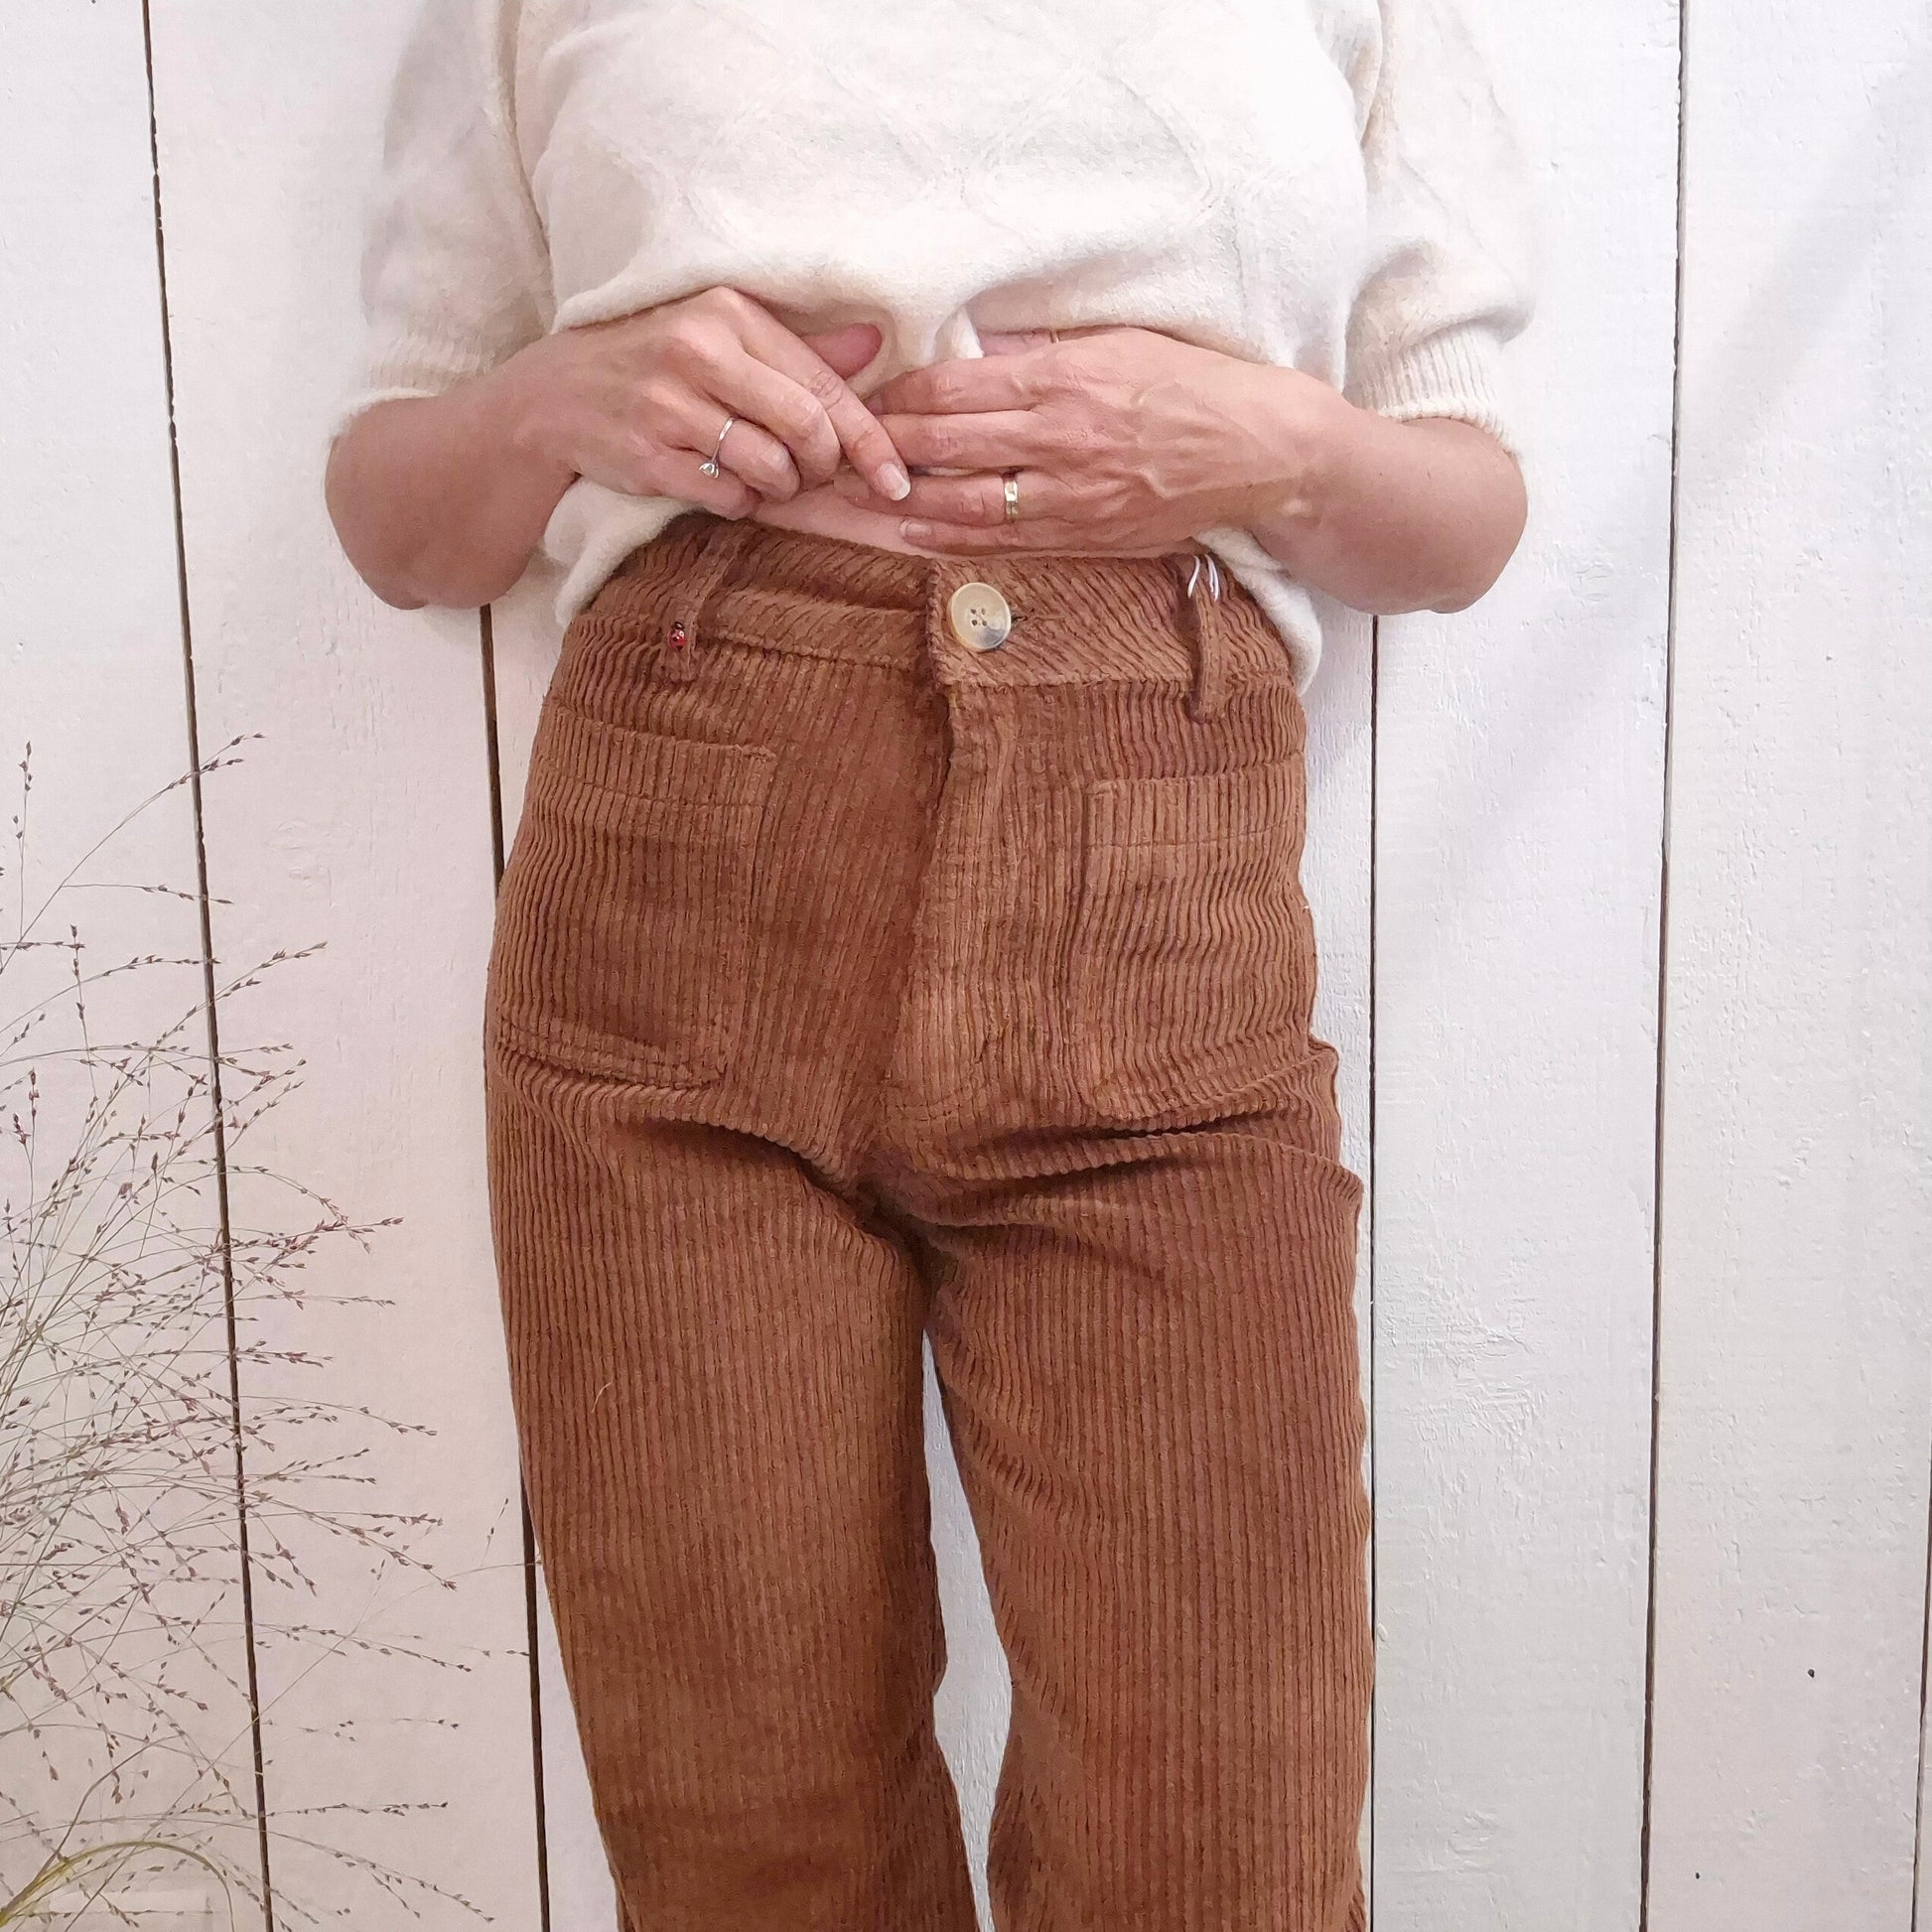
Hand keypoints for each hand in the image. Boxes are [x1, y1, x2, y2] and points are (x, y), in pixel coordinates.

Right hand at [494, 287, 911, 514]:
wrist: (553, 398)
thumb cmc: (654, 364)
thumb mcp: (721, 335)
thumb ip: (800, 347)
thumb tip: (875, 342)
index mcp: (727, 312)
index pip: (824, 385)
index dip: (871, 440)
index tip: (898, 477)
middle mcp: (698, 351)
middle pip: (807, 430)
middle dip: (825, 467)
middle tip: (816, 475)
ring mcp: (668, 406)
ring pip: (771, 470)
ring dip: (783, 488)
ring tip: (767, 477)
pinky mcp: (649, 457)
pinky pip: (731, 499)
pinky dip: (742, 503)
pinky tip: (724, 484)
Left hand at [833, 326, 1341, 553]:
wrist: (1261, 449)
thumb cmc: (1193, 383)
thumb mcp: (1119, 342)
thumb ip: (1044, 351)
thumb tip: (977, 350)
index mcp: (1065, 378)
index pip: (954, 386)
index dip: (900, 394)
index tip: (867, 395)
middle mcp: (1060, 439)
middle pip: (946, 442)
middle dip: (884, 445)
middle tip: (838, 447)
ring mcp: (1071, 495)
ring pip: (963, 501)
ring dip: (903, 500)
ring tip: (859, 495)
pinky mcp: (1085, 535)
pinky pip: (1002, 541)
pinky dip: (951, 540)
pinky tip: (914, 535)